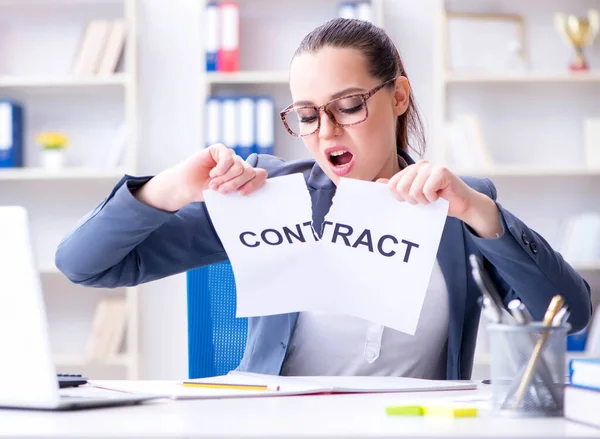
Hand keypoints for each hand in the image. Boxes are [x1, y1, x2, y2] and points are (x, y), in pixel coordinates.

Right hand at [135, 144, 267, 211]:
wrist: (187, 187)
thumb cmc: (206, 191)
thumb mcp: (226, 194)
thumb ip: (240, 188)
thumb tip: (254, 185)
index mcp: (244, 176)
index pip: (260, 175)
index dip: (255, 183)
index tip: (242, 193)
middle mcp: (239, 165)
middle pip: (249, 171)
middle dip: (235, 184)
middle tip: (221, 191)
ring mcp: (230, 156)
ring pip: (239, 166)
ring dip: (225, 179)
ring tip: (213, 184)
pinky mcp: (219, 149)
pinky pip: (228, 157)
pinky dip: (220, 169)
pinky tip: (212, 174)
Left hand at [377, 160, 502, 237]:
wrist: (461, 204)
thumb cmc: (437, 201)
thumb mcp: (413, 196)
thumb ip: (397, 189)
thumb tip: (377, 183)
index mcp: (410, 170)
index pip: (391, 185)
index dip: (400, 198)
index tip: (412, 200)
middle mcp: (419, 165)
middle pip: (400, 188)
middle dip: (412, 200)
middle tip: (424, 200)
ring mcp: (430, 166)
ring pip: (413, 191)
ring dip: (424, 201)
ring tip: (433, 197)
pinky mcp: (442, 171)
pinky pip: (426, 190)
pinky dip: (433, 198)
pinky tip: (440, 195)